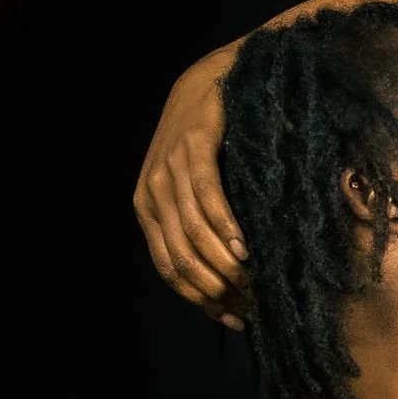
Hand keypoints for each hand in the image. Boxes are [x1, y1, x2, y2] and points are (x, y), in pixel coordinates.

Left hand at [132, 47, 253, 329]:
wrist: (208, 79)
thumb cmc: (206, 142)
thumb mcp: (189, 188)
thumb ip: (194, 225)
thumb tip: (223, 278)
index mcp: (146, 208)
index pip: (169, 269)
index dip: (199, 300)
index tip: (232, 319)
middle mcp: (152, 192)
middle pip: (181, 257)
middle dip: (215, 289)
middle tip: (249, 306)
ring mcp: (170, 168)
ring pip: (193, 232)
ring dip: (223, 265)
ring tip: (251, 284)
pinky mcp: (194, 146)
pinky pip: (208, 196)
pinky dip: (225, 226)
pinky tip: (244, 248)